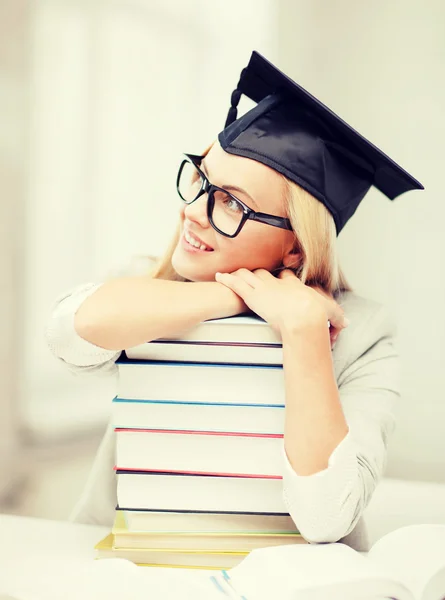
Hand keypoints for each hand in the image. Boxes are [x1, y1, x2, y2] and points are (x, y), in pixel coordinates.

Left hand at [215, 268, 348, 343]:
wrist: (304, 317)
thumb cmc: (317, 316)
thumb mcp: (331, 316)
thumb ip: (337, 318)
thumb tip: (345, 322)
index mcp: (296, 286)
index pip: (287, 277)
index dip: (283, 277)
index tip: (281, 279)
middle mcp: (278, 283)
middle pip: (264, 272)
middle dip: (258, 274)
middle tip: (252, 275)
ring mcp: (264, 288)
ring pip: (248, 275)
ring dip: (239, 274)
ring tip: (231, 273)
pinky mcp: (253, 295)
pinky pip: (236, 284)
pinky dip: (226, 280)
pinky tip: (218, 276)